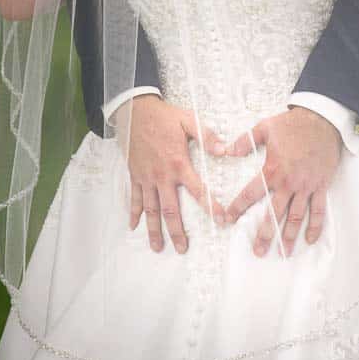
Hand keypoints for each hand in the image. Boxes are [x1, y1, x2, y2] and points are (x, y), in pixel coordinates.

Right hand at [114, 95, 226, 253]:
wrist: (135, 110)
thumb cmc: (164, 116)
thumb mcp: (188, 120)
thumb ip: (207, 136)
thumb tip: (225, 150)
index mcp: (178, 163)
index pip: (198, 190)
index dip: (211, 206)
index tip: (221, 221)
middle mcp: (162, 175)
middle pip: (170, 209)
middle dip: (177, 231)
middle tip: (183, 249)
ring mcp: (146, 177)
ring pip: (151, 209)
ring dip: (154, 230)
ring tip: (158, 248)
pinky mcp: (135, 175)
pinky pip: (134, 197)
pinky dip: (133, 213)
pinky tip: (133, 226)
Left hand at [224, 107, 341, 257]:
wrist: (321, 120)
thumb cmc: (292, 124)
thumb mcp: (264, 127)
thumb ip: (245, 141)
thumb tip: (226, 150)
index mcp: (273, 170)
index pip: (251, 193)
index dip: (238, 207)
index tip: (229, 219)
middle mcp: (289, 182)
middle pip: (274, 213)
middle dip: (265, 234)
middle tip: (258, 251)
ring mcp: (306, 186)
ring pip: (296, 217)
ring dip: (290, 236)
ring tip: (283, 252)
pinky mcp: (320, 186)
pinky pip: (318, 210)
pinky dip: (315, 226)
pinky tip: (310, 239)